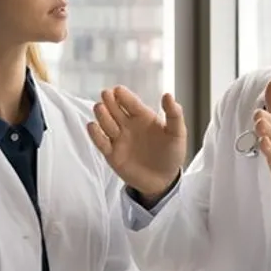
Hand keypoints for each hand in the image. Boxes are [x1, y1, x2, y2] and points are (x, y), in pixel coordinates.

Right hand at [87, 86, 186, 200]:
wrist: (164, 180)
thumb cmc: (171, 154)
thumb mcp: (177, 133)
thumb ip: (174, 114)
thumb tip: (168, 95)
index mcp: (143, 117)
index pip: (131, 103)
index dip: (124, 96)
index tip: (118, 90)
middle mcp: (128, 125)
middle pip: (115, 110)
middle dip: (109, 102)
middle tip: (106, 95)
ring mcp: (119, 139)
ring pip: (106, 124)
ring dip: (102, 115)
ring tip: (100, 108)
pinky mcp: (112, 154)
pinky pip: (101, 142)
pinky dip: (95, 134)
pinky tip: (93, 126)